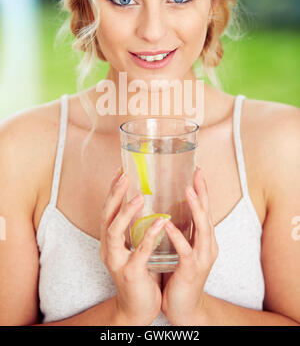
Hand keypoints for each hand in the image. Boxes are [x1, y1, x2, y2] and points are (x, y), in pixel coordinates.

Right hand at [99, 167, 166, 325]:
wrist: (137, 308)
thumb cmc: (139, 273)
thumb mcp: (133, 247)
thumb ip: (135, 228)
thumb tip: (146, 200)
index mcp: (110, 240)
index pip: (108, 209)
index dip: (113, 190)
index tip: (121, 170)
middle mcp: (108, 248)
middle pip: (106, 215)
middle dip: (114, 194)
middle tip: (125, 176)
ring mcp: (117, 261)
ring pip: (114, 231)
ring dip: (126, 212)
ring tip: (139, 196)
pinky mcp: (130, 273)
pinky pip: (139, 252)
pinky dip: (149, 235)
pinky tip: (160, 222)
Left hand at [161, 167, 217, 324]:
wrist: (184, 307)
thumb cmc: (180, 275)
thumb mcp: (183, 249)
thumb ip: (182, 231)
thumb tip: (170, 210)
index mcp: (204, 239)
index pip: (204, 209)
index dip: (202, 190)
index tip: (197, 171)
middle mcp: (207, 245)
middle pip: (207, 214)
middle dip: (203, 192)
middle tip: (198, 173)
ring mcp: (202, 257)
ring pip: (202, 229)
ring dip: (196, 209)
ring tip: (188, 191)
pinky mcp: (191, 270)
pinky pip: (185, 251)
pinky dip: (177, 236)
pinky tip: (168, 225)